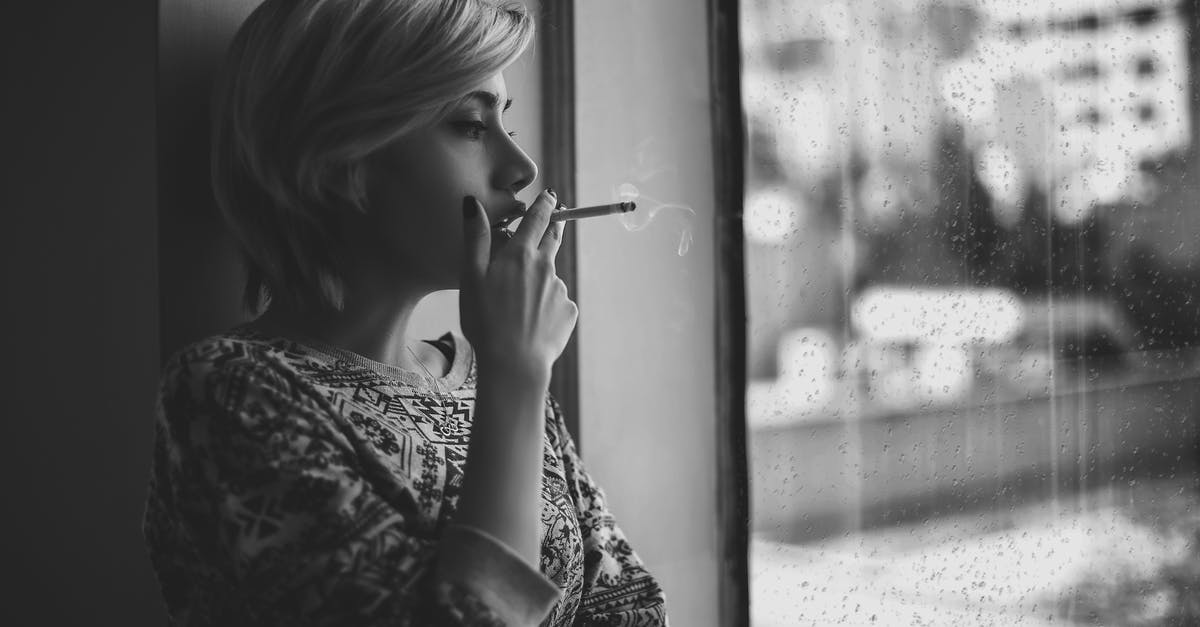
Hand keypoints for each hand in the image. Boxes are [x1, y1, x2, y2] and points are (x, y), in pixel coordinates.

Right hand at [460, 189, 577, 378]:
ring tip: (517, 307)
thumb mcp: (471, 278)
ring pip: (549, 277)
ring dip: (539, 280)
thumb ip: (474, 238)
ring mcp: (560, 290)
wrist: (514, 364)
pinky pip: (555, 302)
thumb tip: (472, 203)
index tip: (551, 195)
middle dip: (555, 225)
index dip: (544, 204)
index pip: (537, 219)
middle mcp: (546, 267)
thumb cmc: (485, 321)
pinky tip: (530, 323)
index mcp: (521, 256)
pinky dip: (545, 307)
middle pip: (553, 239)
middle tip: (557, 216)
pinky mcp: (568, 312)